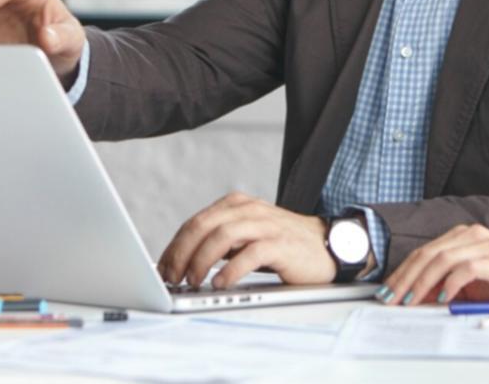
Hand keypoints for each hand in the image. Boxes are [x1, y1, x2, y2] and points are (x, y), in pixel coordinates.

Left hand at [158, 192, 334, 288]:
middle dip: (181, 253)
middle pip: (203, 226)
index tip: (162, 269)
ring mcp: (265, 224)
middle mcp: (248, 210)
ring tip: (192, 281)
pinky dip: (231, 270)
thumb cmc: (282, 245)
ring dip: (201, 261)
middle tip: (171, 277)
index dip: (174, 246)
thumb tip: (182, 264)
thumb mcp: (246, 237)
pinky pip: (250, 253)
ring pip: (222, 236)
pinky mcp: (281, 243)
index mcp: (236, 205)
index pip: (195, 222)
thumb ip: (220, 243)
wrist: (326, 246)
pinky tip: (220, 283)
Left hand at [381, 225, 488, 305]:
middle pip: (427, 254)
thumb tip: (417, 299)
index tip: (387, 292)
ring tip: (409, 301)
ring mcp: (485, 245)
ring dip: (421, 282)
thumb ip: (447, 286)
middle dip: (404, 279)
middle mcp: (471, 236)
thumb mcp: (473, 285)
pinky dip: (451, 283)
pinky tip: (443, 298)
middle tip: (390, 299)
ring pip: (442, 259)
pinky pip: (466, 268)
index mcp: (463, 237)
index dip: (402, 273)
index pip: (423, 253)